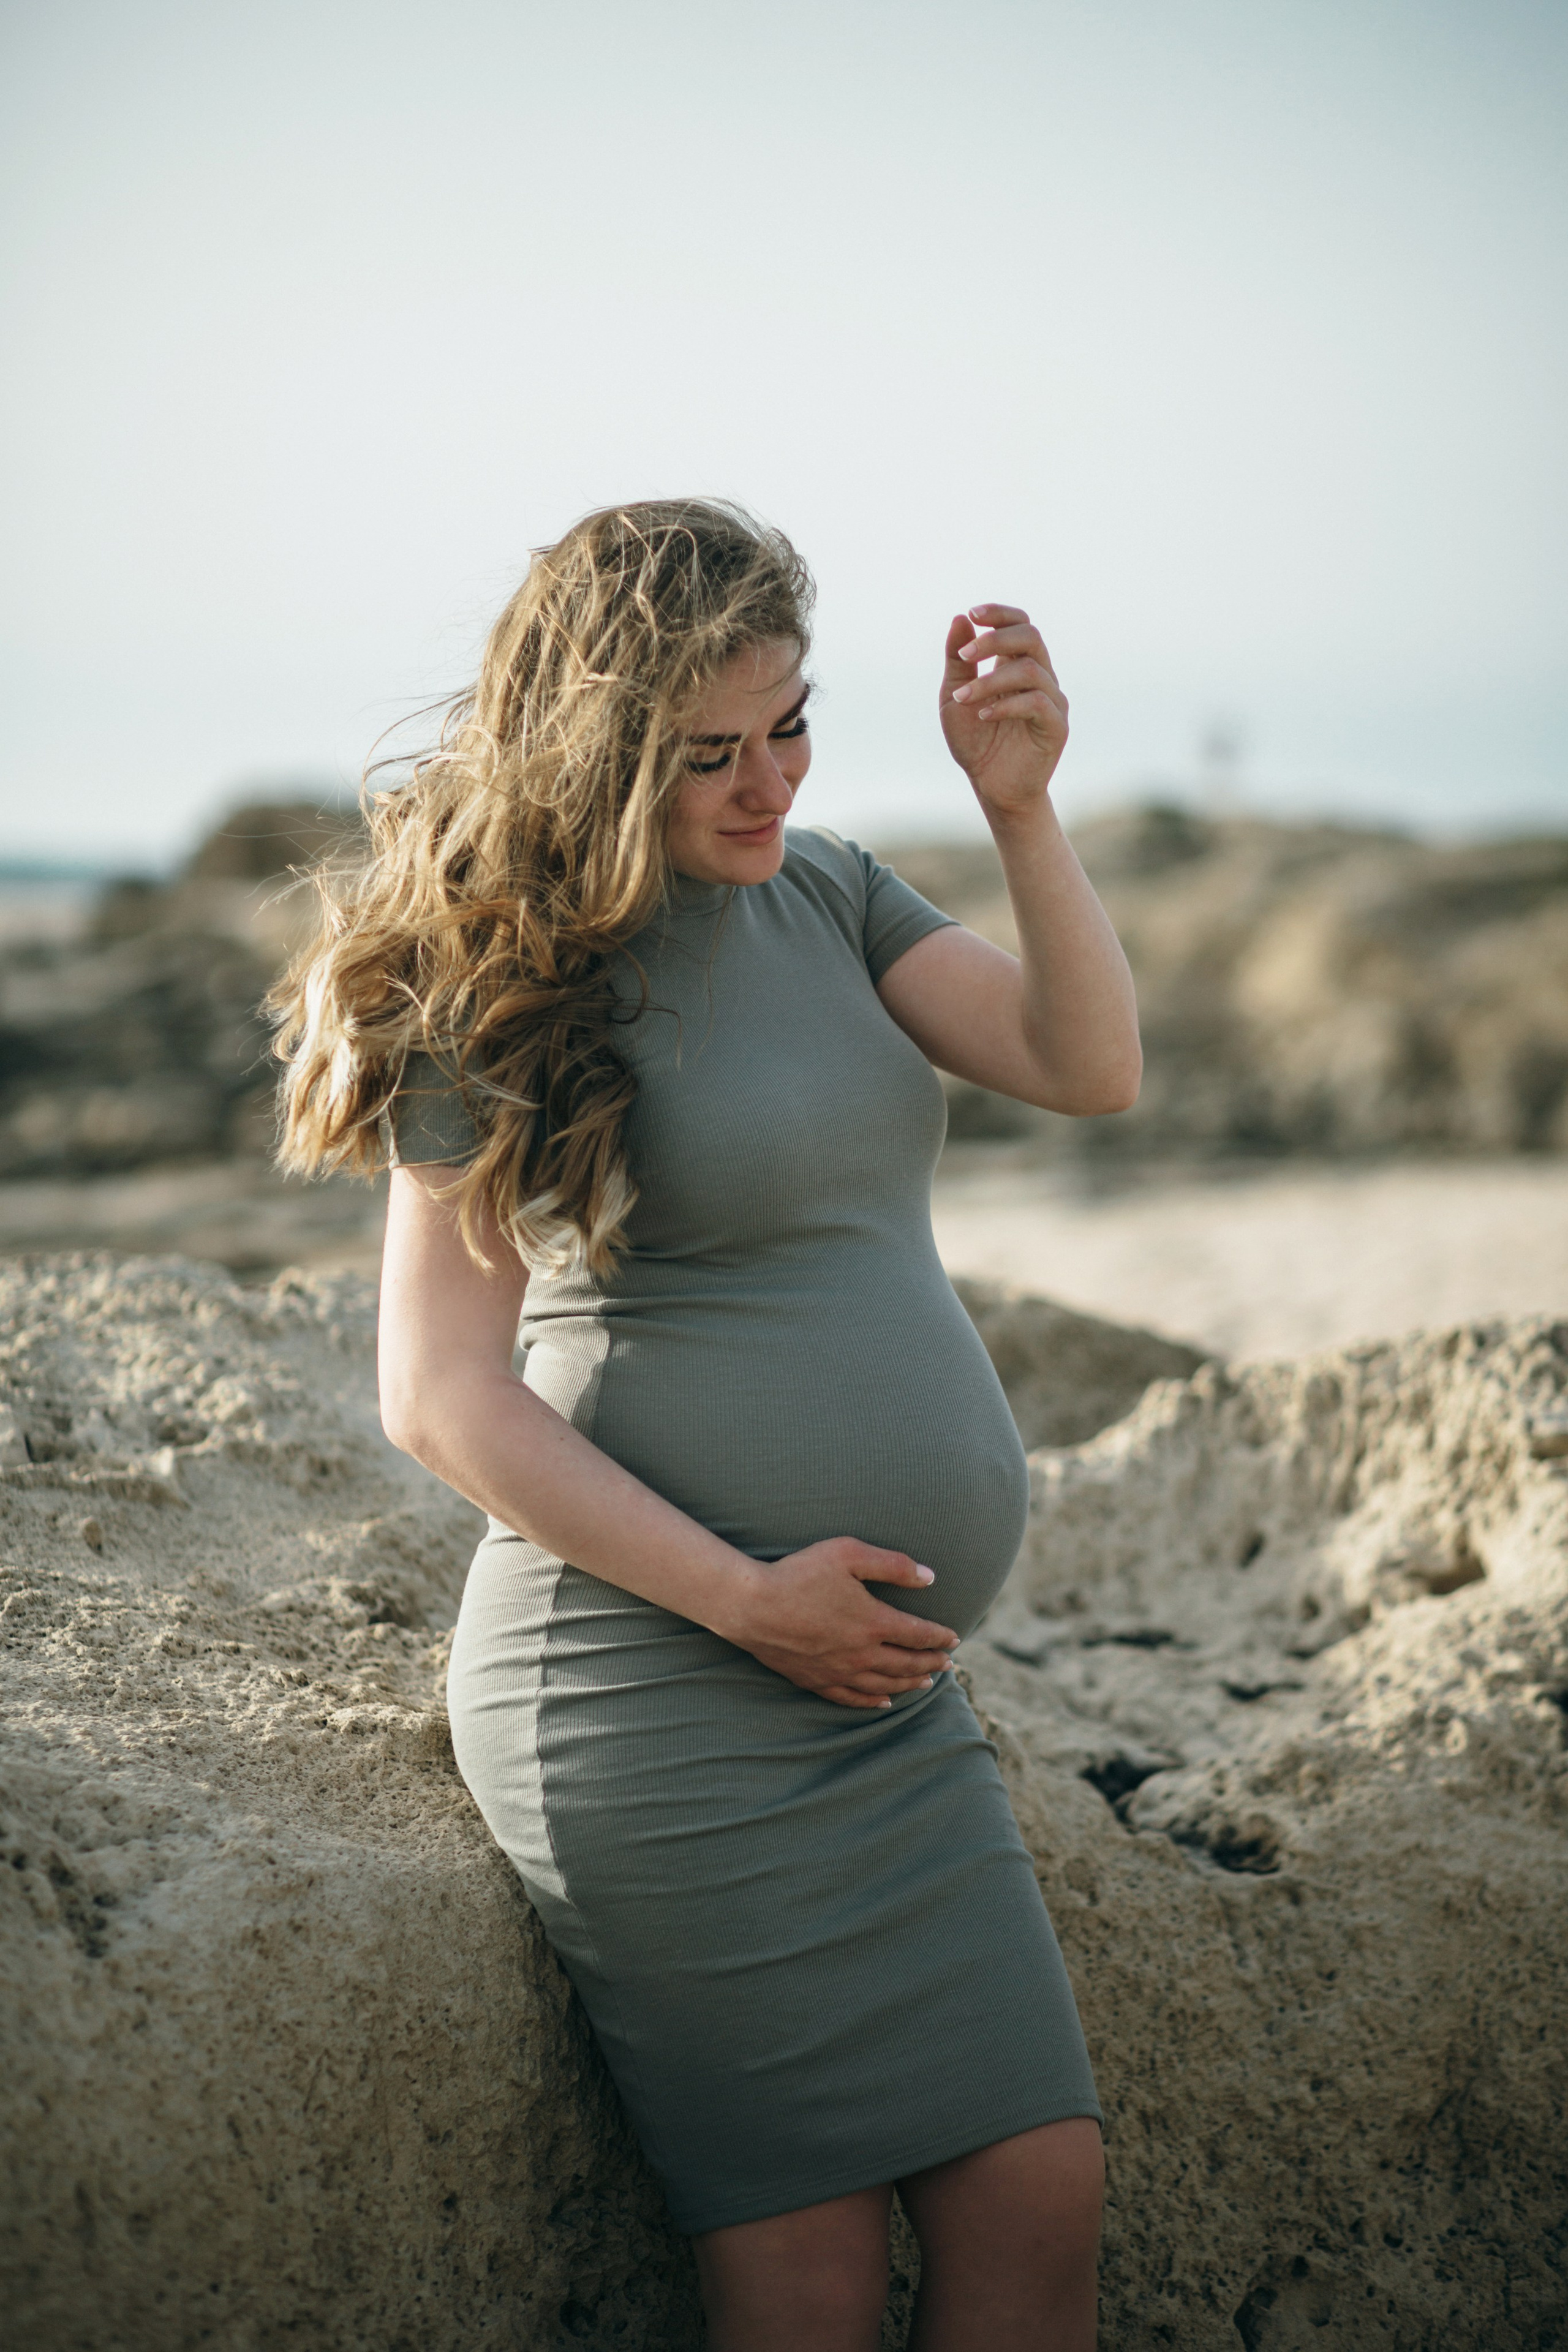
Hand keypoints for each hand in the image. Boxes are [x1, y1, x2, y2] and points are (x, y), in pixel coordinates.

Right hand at [718, 1539, 959, 1709]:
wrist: (751, 1605)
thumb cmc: (799, 1573)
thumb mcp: (848, 1554)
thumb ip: (892, 1564)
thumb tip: (930, 1576)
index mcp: (874, 1622)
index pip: (919, 1634)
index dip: (940, 1637)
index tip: (955, 1638)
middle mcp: (861, 1653)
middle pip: (906, 1664)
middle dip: (932, 1664)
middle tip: (948, 1664)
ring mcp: (838, 1671)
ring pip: (884, 1685)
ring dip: (909, 1684)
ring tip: (926, 1684)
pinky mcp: (815, 1681)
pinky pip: (852, 1699)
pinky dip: (873, 1702)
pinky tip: (883, 1702)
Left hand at [939, 603, 1067, 820]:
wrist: (991, 787)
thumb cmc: (975, 741)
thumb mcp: (954, 697)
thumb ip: (957, 661)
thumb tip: (959, 619)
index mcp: (1017, 665)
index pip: (1020, 624)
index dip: (1000, 614)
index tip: (972, 614)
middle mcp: (1040, 677)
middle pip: (1031, 637)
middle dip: (995, 640)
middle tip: (965, 656)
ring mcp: (1052, 701)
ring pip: (1031, 670)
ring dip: (991, 680)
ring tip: (963, 698)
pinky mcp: (1056, 726)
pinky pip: (1037, 703)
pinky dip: (1006, 705)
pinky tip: (983, 715)